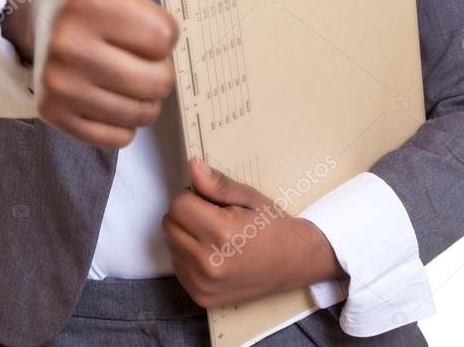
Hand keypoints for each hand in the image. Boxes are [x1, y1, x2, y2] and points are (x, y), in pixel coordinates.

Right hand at [34, 0, 179, 146]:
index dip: (164, 30)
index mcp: (89, 1)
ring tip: (124, 69)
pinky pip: (117, 138)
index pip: (165, 37)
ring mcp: (57, 83)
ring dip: (142, 95)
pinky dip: (121, 120)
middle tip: (136, 49)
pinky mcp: (53, 113)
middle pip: (157, 81)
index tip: (144, 20)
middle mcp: (68, 43)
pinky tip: (108, 91)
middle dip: (157, 66)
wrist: (38, 14)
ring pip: (140, 113)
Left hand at [162, 157, 345, 307]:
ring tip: (214, 235)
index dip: (192, 195)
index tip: (209, 200)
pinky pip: (177, 265)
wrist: (294, 264)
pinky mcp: (200, 297)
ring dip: (185, 234)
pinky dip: (188, 254)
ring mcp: (202, 284)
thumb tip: (192, 166)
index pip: (178, 204)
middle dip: (186, 214)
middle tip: (212, 216)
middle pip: (170, 224)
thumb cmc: (272, 226)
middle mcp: (208, 263)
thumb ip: (217, 184)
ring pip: (171, 244)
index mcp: (221, 233)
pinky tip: (211, 252)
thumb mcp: (249, 197)